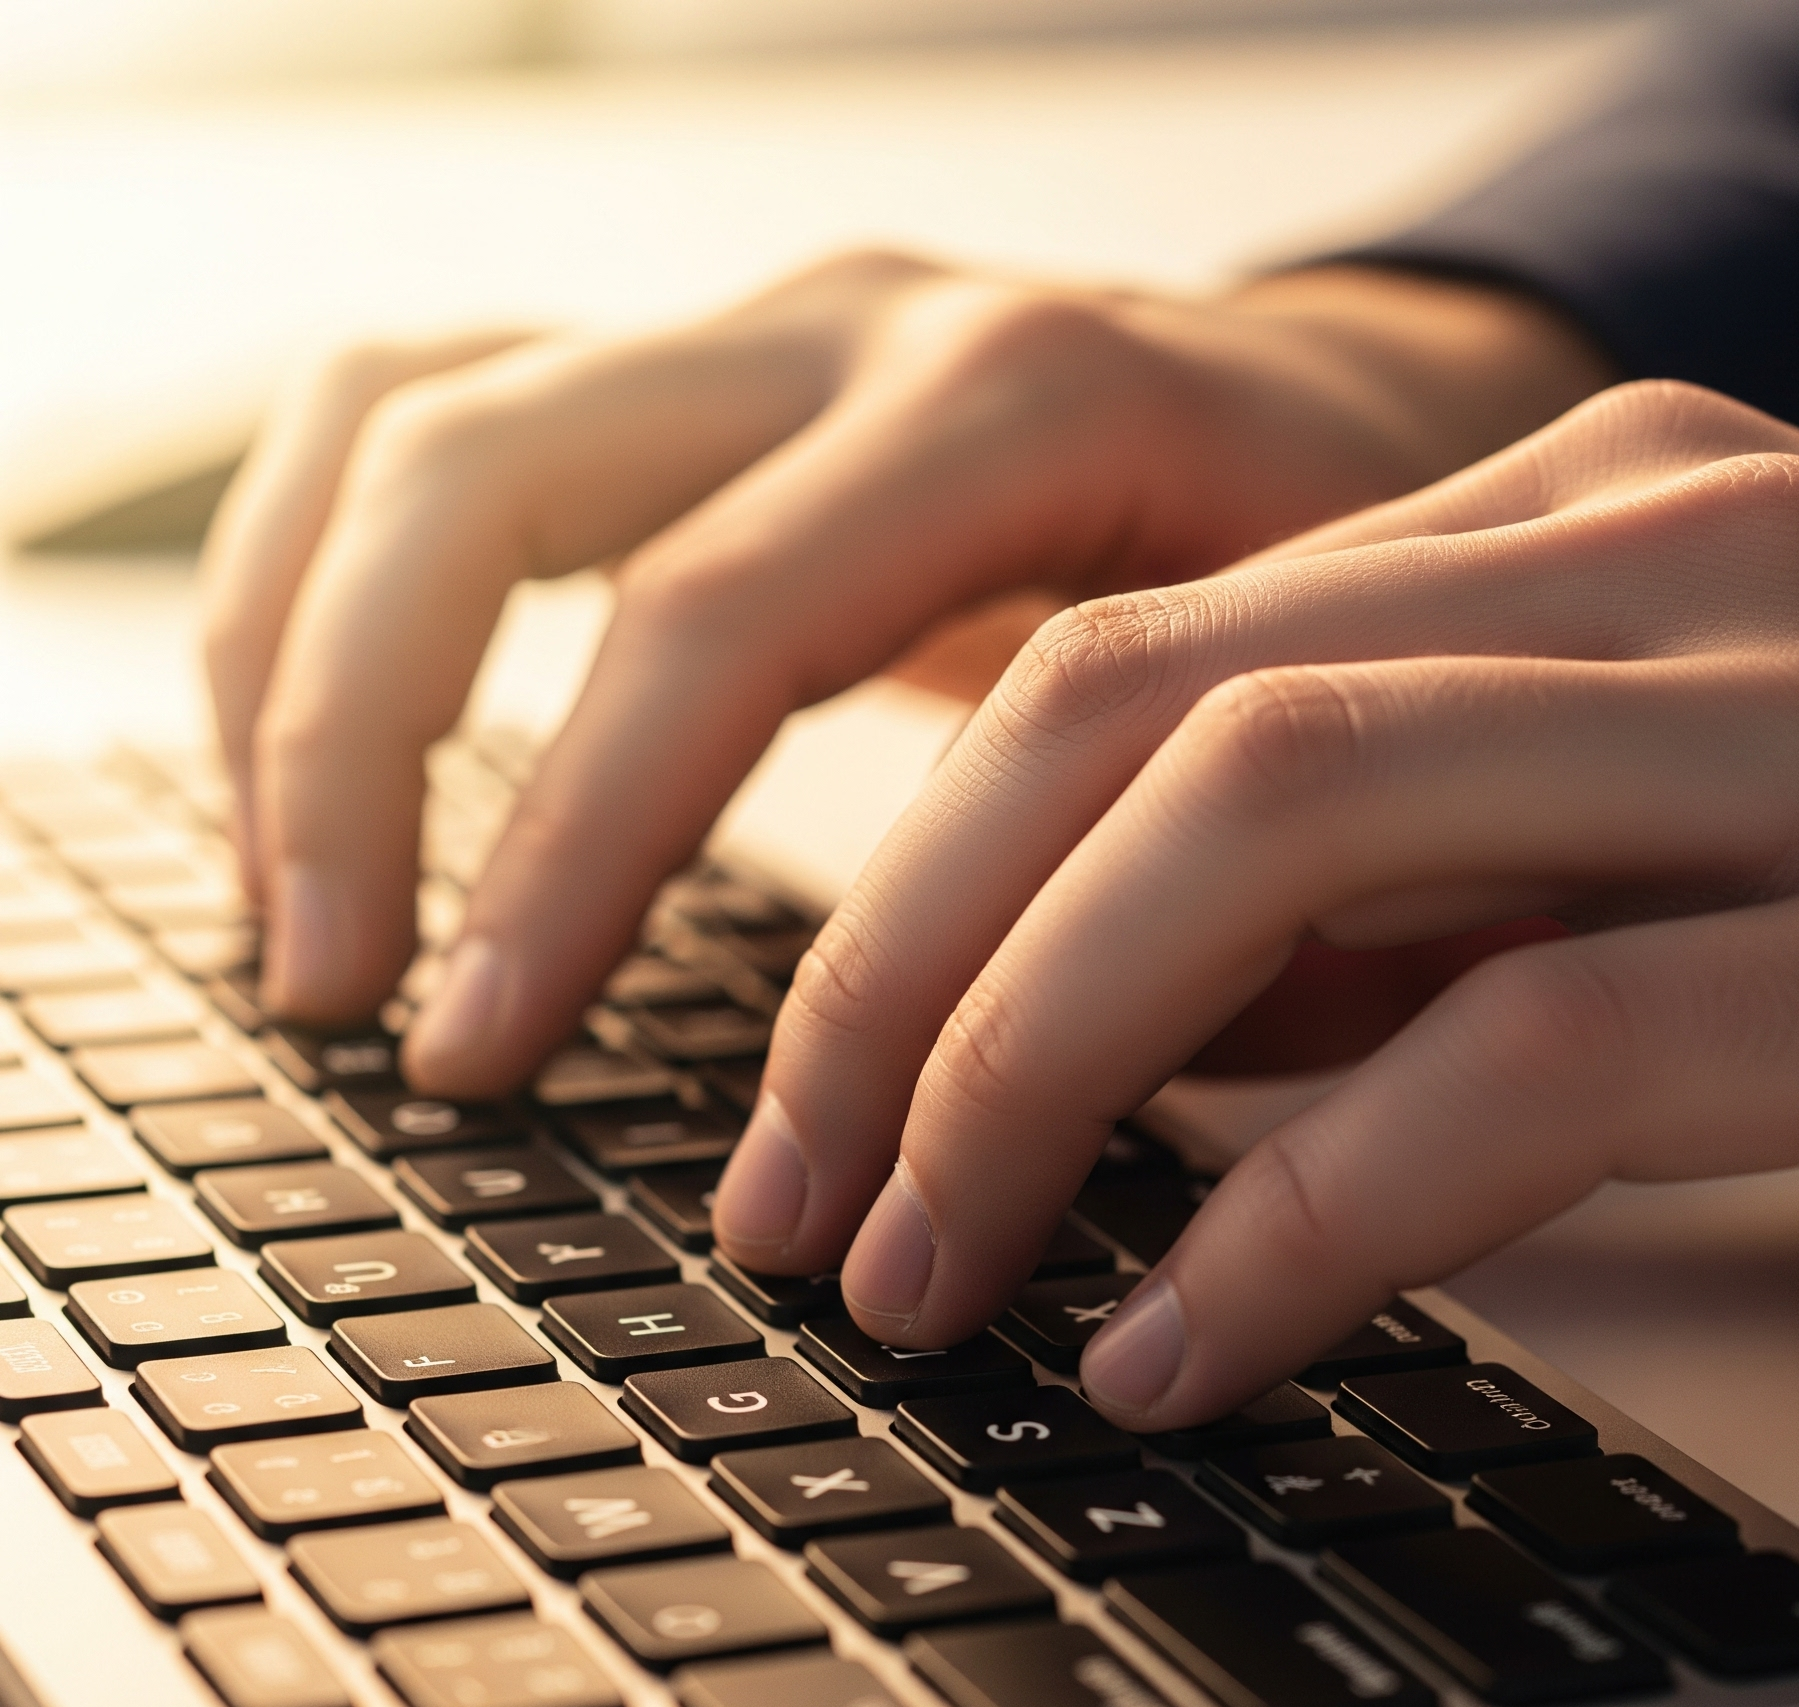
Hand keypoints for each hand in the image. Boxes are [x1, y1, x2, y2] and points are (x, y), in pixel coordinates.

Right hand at [197, 254, 1609, 1087]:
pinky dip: (335, 588)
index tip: (482, 1059)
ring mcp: (762, 337)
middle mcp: (859, 334)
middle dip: (364, 751)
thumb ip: (1196, 909)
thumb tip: (999, 1155)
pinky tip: (325, 758)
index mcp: (1025, 404)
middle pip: (491, 477)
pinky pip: (437, 424)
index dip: (572, 850)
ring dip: (297, 665)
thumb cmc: (1372, 605)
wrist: (1377, 416)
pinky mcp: (707, 387)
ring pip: (412, 424)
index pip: (715, 616)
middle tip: (346, 1004)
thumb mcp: (1339, 743)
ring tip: (302, 912)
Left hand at [718, 380, 1798, 1427]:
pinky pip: (1528, 1051)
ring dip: (1041, 1070)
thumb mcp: (1631, 856)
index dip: (911, 888)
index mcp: (1584, 520)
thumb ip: (1390, 907)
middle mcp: (1686, 565)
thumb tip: (1104, 1036)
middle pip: (1150, 716)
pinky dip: (1302, 1216)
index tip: (806, 1093)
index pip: (1130, 656)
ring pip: (1287, 826)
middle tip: (804, 1194)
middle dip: (914, 973)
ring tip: (925, 1272)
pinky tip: (1177, 1347)